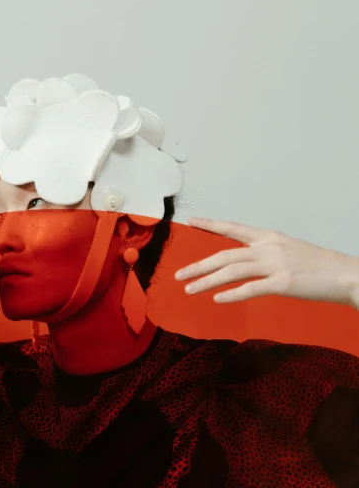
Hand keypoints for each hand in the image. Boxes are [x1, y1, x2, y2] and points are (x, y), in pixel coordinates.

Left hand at [175, 217, 358, 307]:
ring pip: (232, 271)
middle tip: (179, 274)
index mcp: (269, 237)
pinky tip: (218, 299)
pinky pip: (251, 289)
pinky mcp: (283, 283)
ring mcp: (275, 264)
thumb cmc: (318, 265)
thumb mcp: (289, 250)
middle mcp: (268, 247)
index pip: (233, 228)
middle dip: (199, 265)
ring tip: (189, 289)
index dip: (211, 224)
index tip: (191, 221)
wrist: (345, 274)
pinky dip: (232, 294)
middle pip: (225, 254)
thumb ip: (267, 253)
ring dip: (207, 281)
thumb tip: (248, 261)